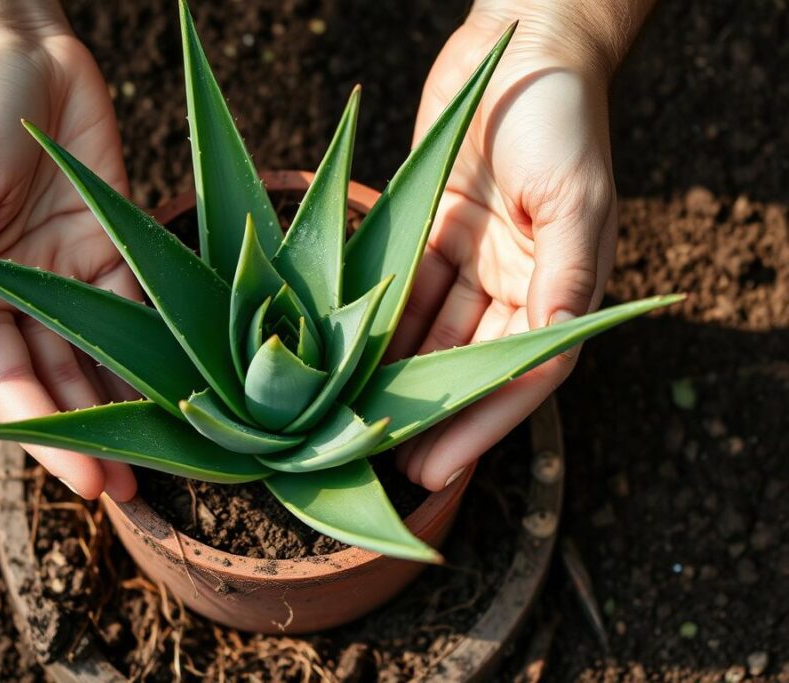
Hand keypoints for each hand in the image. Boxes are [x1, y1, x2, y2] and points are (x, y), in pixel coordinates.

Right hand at [0, 9, 137, 499]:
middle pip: (58, 383)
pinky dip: (159, 351)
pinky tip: (188, 389)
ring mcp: (71, 277)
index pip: (7, 382)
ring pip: (101, 359)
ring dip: (128, 408)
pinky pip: (140, 311)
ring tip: (166, 461)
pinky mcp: (116, 250)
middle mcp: (23, 296)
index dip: (45, 436)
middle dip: (91, 439)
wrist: (22, 47)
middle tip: (132, 494)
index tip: (84, 483)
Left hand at [391, 10, 623, 490]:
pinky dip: (378, 323)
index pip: (522, 375)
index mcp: (559, 285)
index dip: (482, 426)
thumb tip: (553, 352)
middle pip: (470, 365)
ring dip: (398, 377)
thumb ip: (565, 277)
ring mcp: (474, 260)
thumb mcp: (575, 198)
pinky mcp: (434, 233)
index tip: (439, 469)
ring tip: (358, 423)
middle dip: (432, 415)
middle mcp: (517, 283)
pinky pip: (404, 289)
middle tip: (389, 468)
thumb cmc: (558, 116)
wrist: (523, 43)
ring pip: (432, 334)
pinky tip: (344, 357)